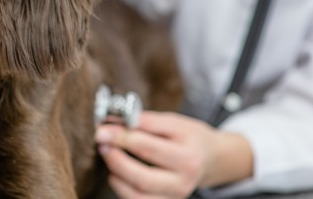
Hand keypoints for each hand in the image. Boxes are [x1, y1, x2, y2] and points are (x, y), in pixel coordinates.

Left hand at [95, 111, 252, 198]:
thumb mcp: (173, 122)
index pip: (147, 146)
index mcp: (188, 154)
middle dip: (116, 159)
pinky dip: (121, 187)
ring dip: (116, 174)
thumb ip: (145, 121)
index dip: (120, 137)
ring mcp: (176, 195)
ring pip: (138, 194)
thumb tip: (113, 120)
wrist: (210, 158)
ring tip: (108, 155)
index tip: (102, 129)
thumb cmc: (188, 137)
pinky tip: (116, 173)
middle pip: (142, 176)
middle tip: (102, 143)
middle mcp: (184, 180)